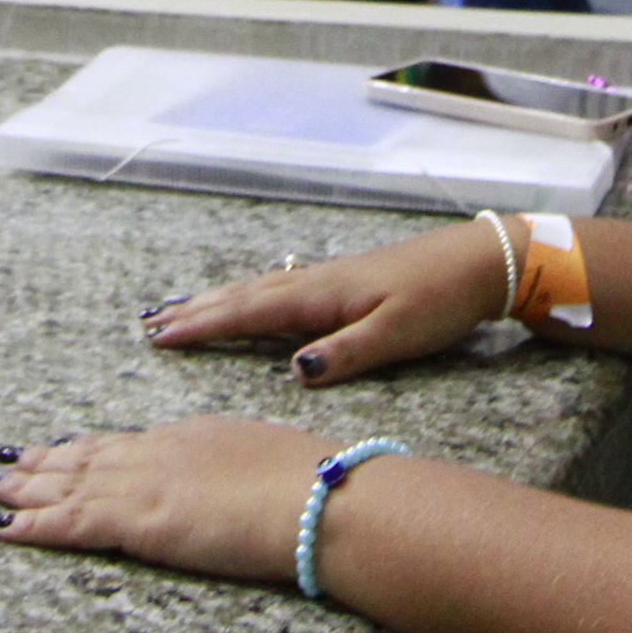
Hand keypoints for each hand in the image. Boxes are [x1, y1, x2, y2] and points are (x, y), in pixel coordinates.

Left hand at [0, 418, 330, 582]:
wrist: (319, 499)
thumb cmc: (313, 483)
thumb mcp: (267, 459)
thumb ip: (236, 466)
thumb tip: (233, 478)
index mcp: (190, 435)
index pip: (124, 443)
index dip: (85, 447)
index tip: (57, 447)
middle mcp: (157, 452)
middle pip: (84, 459)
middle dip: (41, 463)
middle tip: (3, 462)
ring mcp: (143, 484)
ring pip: (66, 486)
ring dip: (24, 489)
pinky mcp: (137, 521)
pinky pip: (70, 524)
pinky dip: (32, 525)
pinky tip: (2, 528)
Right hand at [141, 220, 512, 387]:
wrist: (481, 261)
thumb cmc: (442, 300)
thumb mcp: (398, 335)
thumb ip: (346, 354)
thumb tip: (294, 371)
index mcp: (324, 296)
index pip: (251, 312)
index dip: (204, 325)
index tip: (162, 336)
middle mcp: (318, 282)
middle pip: (244, 297)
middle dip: (197, 311)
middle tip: (151, 325)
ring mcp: (329, 279)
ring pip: (259, 290)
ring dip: (217, 301)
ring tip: (180, 310)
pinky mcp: (344, 283)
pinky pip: (279, 289)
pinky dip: (249, 296)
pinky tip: (246, 300)